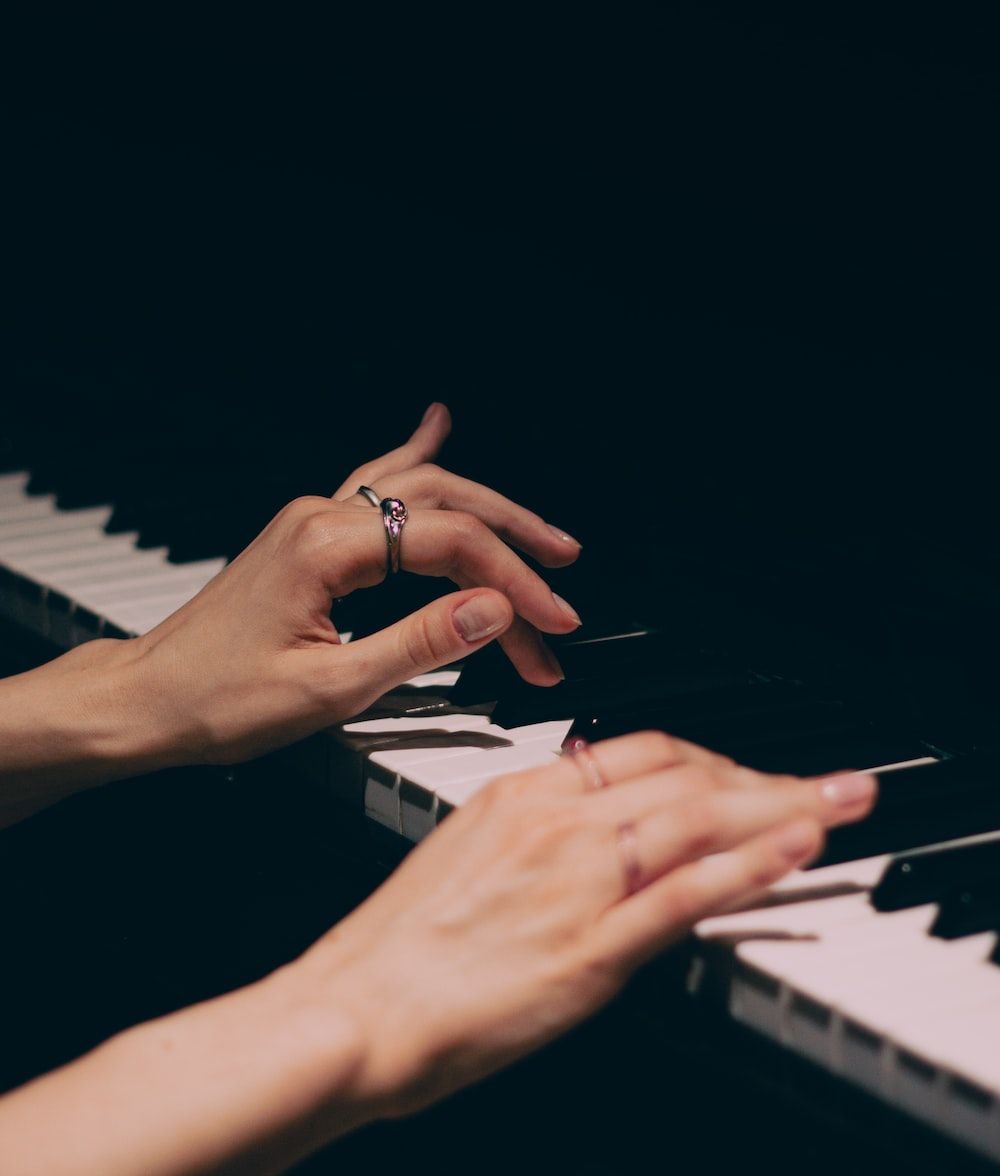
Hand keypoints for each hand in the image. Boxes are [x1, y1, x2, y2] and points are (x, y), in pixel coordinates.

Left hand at [116, 402, 582, 765]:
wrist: (148, 698)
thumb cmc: (218, 700)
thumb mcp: (330, 688)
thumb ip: (419, 644)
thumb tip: (494, 610)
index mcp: (326, 548)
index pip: (450, 546)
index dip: (513, 583)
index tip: (552, 623)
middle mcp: (320, 518)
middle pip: (444, 507)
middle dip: (512, 544)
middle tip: (564, 574)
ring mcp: (313, 521)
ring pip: (417, 493)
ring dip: (483, 511)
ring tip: (538, 531)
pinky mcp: (309, 538)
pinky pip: (373, 484)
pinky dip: (415, 460)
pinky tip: (436, 427)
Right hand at [295, 732, 876, 1117]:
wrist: (355, 1009)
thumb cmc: (398, 945)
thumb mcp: (465, 851)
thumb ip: (534, 826)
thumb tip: (586, 806)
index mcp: (521, 793)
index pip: (642, 747)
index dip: (713, 756)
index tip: (750, 773)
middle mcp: (554, 822)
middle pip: (686, 774)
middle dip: (765, 776)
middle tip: (821, 783)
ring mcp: (576, 882)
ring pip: (699, 820)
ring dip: (781, 807)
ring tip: (838, 805)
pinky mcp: (590, 948)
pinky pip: (685, 893)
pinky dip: (750, 865)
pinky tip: (795, 850)